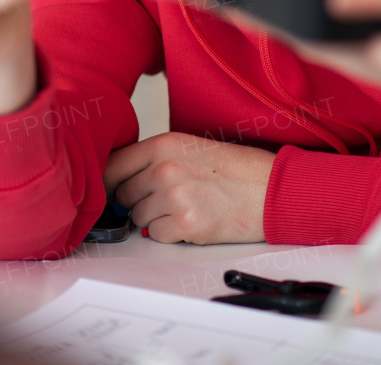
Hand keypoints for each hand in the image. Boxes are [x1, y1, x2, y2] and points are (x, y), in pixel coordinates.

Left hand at [104, 132, 275, 244]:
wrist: (272, 189)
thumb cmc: (237, 170)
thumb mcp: (191, 148)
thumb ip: (155, 159)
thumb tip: (121, 180)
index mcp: (163, 144)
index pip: (112, 165)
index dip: (109, 181)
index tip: (112, 190)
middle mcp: (164, 168)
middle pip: (123, 194)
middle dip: (138, 201)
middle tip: (166, 199)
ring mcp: (174, 196)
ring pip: (138, 218)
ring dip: (155, 219)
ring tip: (185, 207)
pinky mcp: (186, 224)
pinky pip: (157, 235)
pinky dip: (170, 234)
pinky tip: (192, 221)